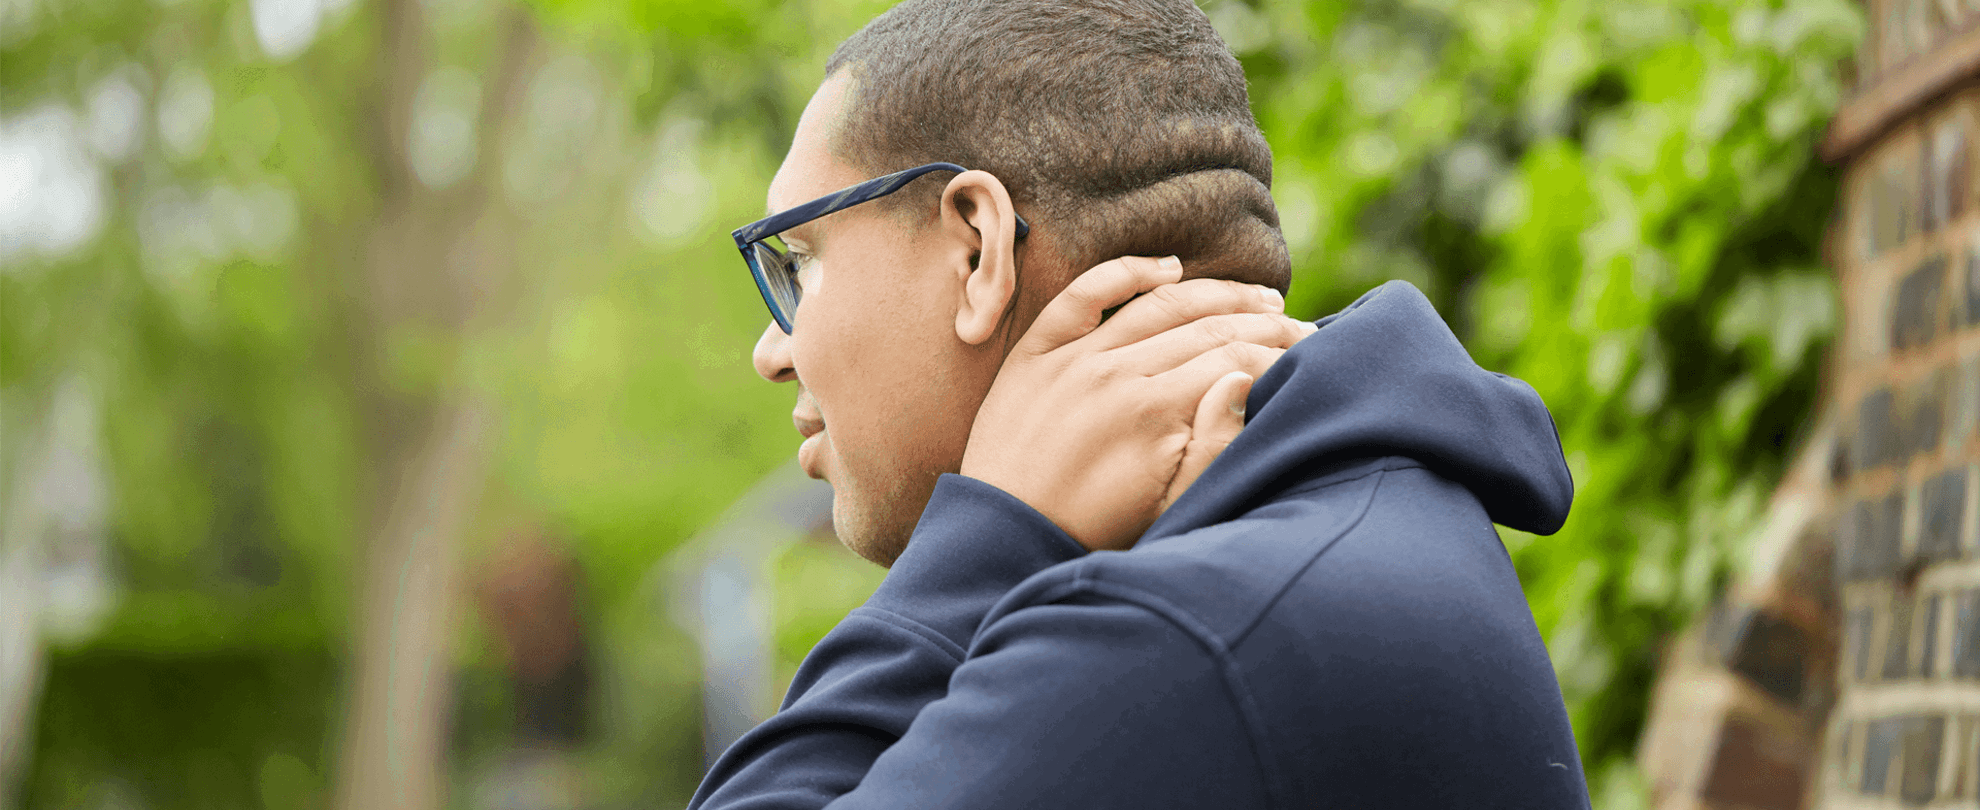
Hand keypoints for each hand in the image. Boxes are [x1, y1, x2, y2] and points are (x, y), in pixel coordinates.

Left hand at [960, 255, 1315, 551]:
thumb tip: (1241, 379)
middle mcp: (1115, 372)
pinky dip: (1128, 271)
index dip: (1280, 356)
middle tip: (1299, 329)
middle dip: (1263, 325)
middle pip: (1208, 327)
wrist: (1001, 540)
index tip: (1310, 357)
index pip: (1236, 361)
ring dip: (1216, 294)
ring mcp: (1072, 356)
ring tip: (1258, 299)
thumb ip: (1214, 446)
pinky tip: (1168, 268)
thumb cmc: (1095, 535)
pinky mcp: (1035, 353)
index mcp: (1154, 412)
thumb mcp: (1169, 510)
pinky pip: (1085, 292)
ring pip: (1160, 303)